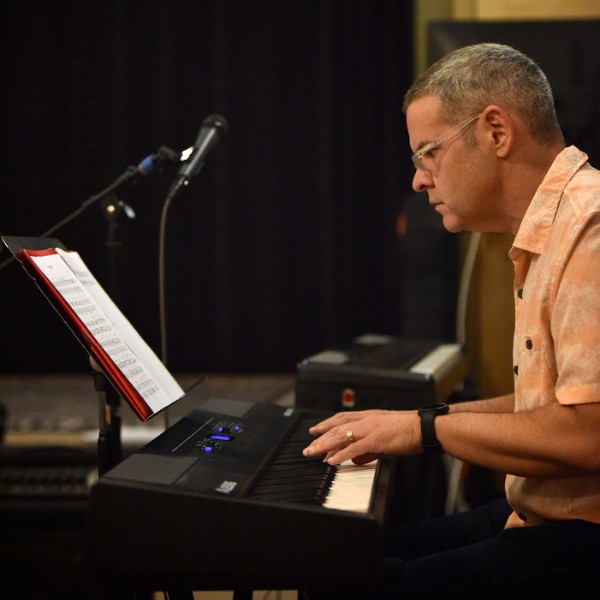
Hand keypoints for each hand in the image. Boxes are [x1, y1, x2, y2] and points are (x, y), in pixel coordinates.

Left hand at [302, 409, 421, 464]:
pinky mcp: (375, 440)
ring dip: (324, 445)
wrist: (423, 428)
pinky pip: (353, 448)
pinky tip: (331, 461)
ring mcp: (369, 429)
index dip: (327, 424)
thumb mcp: (385, 437)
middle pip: (337, 427)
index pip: (342, 418)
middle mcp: (366, 420)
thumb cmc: (409, 431)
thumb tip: (357, 460)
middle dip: (320, 437)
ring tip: (313, 452)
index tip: (315, 429)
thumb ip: (369, 449)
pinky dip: (340, 455)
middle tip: (309, 446)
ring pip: (340, 436)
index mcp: (369, 416)